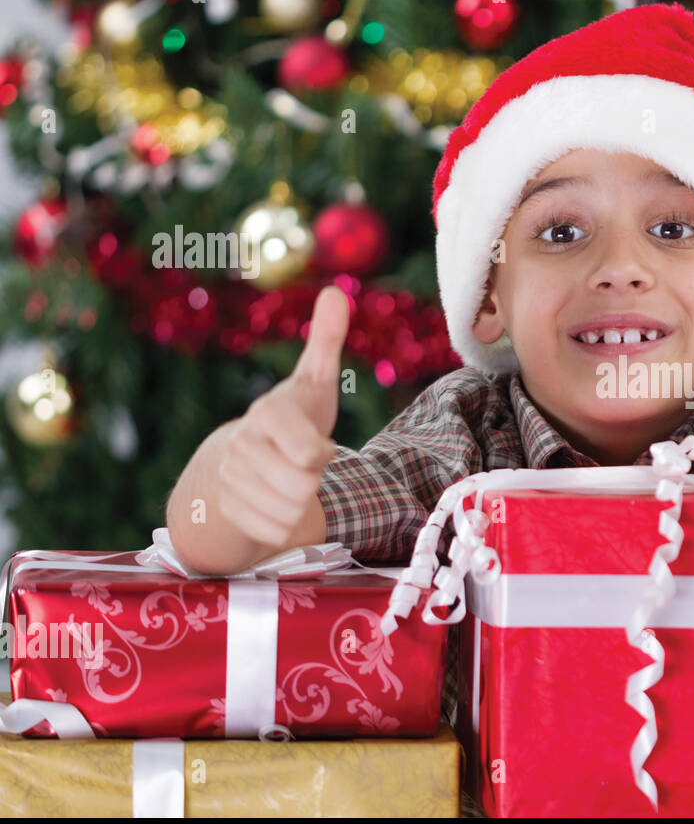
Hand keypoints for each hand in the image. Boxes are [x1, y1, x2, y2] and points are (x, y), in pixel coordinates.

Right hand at [216, 286, 349, 546]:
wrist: (243, 457)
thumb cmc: (293, 417)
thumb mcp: (313, 380)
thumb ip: (326, 340)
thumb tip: (336, 292)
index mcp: (267, 413)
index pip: (311, 455)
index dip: (324, 454)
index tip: (318, 445)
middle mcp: (242, 446)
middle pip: (304, 489)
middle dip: (314, 482)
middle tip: (303, 466)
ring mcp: (231, 481)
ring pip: (291, 514)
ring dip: (301, 504)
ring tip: (289, 481)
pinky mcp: (228, 511)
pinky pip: (274, 532)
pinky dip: (283, 524)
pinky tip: (274, 502)